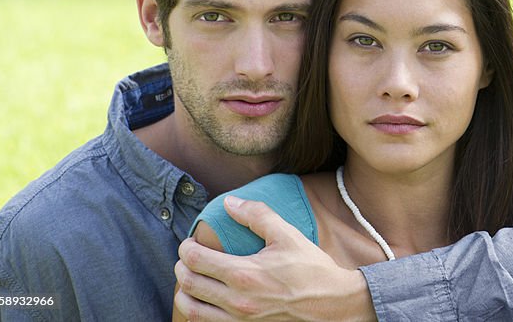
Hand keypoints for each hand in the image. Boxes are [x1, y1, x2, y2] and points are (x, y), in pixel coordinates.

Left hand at [174, 195, 376, 320]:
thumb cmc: (310, 269)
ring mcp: (238, 320)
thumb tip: (229, 203)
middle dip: (181, 266)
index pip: (196, 259)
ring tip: (190, 279)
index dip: (186, 247)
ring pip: (191, 309)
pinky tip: (204, 300)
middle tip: (188, 257)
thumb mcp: (287, 235)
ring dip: (183, 292)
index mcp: (244, 273)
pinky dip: (197, 311)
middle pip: (188, 283)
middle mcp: (236, 300)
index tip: (190, 241)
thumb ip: (257, 215)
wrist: (331, 304)